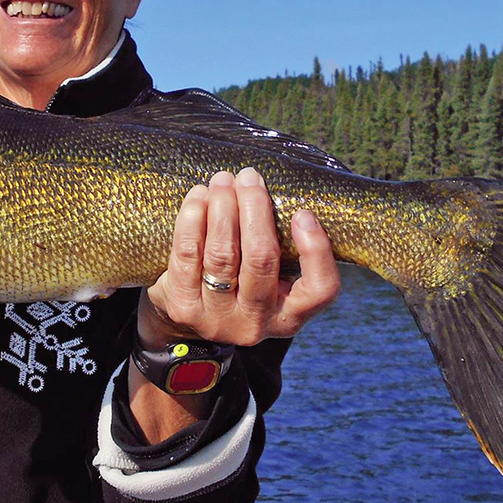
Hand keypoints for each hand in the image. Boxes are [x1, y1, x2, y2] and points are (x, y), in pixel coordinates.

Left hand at [138, 167, 339, 350]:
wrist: (185, 326)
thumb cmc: (236, 285)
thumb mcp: (267, 279)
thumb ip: (279, 248)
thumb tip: (269, 191)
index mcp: (288, 315)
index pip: (320, 289)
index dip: (316, 250)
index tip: (303, 213)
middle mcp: (256, 322)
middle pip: (261, 259)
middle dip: (254, 209)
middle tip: (249, 177)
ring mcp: (216, 318)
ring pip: (222, 254)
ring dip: (222, 208)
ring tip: (222, 181)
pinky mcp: (182, 307)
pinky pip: (188, 254)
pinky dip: (193, 219)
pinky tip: (198, 198)